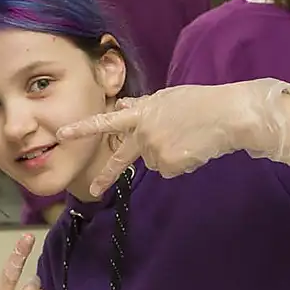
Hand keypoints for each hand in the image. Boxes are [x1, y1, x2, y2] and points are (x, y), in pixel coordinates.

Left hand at [59, 79, 289, 195]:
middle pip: (122, 158)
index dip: (83, 127)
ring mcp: (156, 149)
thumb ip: (141, 106)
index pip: (106, 120)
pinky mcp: (170, 163)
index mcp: (141, 112)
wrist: (228, 115)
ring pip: (155, 163)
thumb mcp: (166, 98)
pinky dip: (182, 163)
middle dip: (107, 175)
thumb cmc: (201, 102)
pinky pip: (171, 170)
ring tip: (189, 139)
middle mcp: (144, 132)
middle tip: (94, 190)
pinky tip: (194, 149)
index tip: (60, 134)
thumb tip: (121, 105)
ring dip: (169, 155)